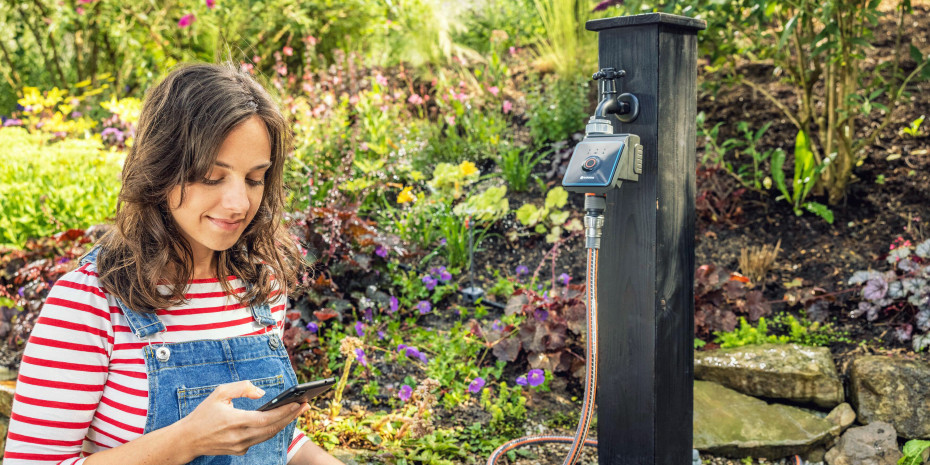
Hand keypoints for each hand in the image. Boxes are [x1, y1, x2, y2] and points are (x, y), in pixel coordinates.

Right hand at [178, 380, 308, 457]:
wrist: (188, 440)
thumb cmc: (203, 414)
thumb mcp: (219, 393)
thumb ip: (241, 387)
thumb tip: (262, 393)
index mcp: (235, 422)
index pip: (266, 419)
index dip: (284, 412)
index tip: (299, 403)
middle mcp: (240, 437)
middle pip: (272, 428)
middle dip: (291, 416)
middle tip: (305, 405)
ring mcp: (241, 446)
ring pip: (268, 435)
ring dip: (284, 423)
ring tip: (297, 410)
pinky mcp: (240, 451)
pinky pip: (260, 439)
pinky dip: (271, 430)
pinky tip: (280, 420)